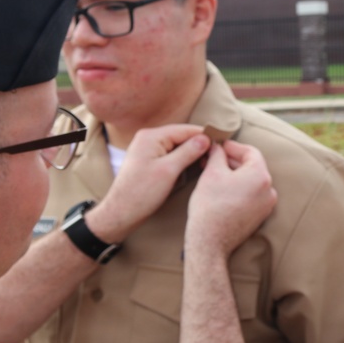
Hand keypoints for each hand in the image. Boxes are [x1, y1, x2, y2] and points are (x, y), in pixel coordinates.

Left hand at [88, 124, 209, 242]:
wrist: (121, 212)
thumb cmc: (142, 193)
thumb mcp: (169, 170)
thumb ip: (188, 152)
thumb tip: (206, 138)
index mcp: (151, 136)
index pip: (185, 130)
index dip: (204, 135)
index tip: (222, 141)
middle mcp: (147, 138)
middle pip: (180, 136)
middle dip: (197, 145)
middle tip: (216, 155)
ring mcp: (146, 149)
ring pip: (176, 146)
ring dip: (190, 153)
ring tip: (206, 162)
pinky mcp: (147, 160)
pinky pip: (169, 154)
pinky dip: (180, 160)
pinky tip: (190, 168)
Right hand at [186, 140, 276, 257]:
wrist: (210, 241)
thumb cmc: (210, 206)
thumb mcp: (211, 173)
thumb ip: (217, 154)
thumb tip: (217, 147)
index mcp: (260, 176)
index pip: (250, 152)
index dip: (232, 146)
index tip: (219, 146)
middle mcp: (269, 190)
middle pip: (251, 166)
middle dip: (231, 160)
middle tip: (213, 158)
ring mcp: (266, 205)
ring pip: (251, 181)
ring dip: (234, 174)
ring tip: (215, 172)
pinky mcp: (259, 216)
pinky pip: (251, 195)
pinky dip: (239, 189)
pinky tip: (222, 188)